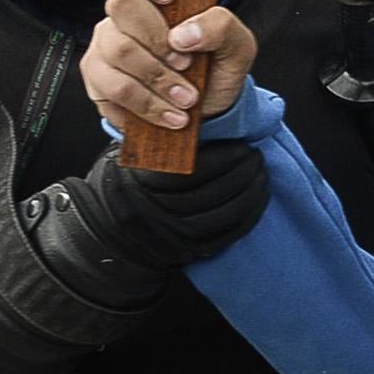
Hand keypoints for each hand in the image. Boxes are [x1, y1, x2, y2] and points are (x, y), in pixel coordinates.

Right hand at [62, 142, 270, 271]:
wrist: (113, 228)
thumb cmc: (133, 184)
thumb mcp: (139, 159)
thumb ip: (167, 145)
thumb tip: (209, 122)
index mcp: (145, 184)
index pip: (194, 171)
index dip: (224, 158)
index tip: (241, 145)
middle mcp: (159, 212)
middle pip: (212, 192)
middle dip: (242, 172)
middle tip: (255, 156)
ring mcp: (175, 235)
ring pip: (223, 213)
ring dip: (250, 191)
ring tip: (260, 173)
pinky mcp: (191, 250)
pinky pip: (228, 234)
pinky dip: (249, 214)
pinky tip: (259, 196)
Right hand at [82, 0, 258, 133]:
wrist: (206, 110)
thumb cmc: (216, 67)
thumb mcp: (237, 46)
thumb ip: (222, 27)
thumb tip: (184, 34)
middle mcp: (127, 11)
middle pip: (121, 3)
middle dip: (157, 38)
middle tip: (185, 62)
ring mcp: (106, 41)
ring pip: (117, 49)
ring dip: (157, 78)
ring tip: (186, 97)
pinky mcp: (98, 76)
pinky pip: (112, 86)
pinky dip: (146, 104)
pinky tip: (169, 114)